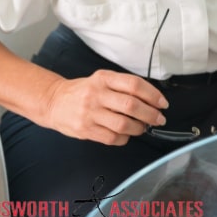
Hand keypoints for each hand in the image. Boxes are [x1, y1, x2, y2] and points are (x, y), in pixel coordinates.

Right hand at [43, 69, 168, 144]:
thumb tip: (152, 99)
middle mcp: (97, 94)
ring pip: (123, 124)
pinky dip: (124, 138)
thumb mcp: (103, 80)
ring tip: (142, 127)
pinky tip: (126, 134)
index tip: (162, 103)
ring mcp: (90, 113)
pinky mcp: (85, 129)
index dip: (153, 95)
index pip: (135, 85)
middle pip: (131, 105)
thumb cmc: (84, 91)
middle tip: (159, 118)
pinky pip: (112, 137)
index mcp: (104, 78)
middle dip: (151, 114)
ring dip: (139, 128)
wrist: (54, 101)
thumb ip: (124, 86)